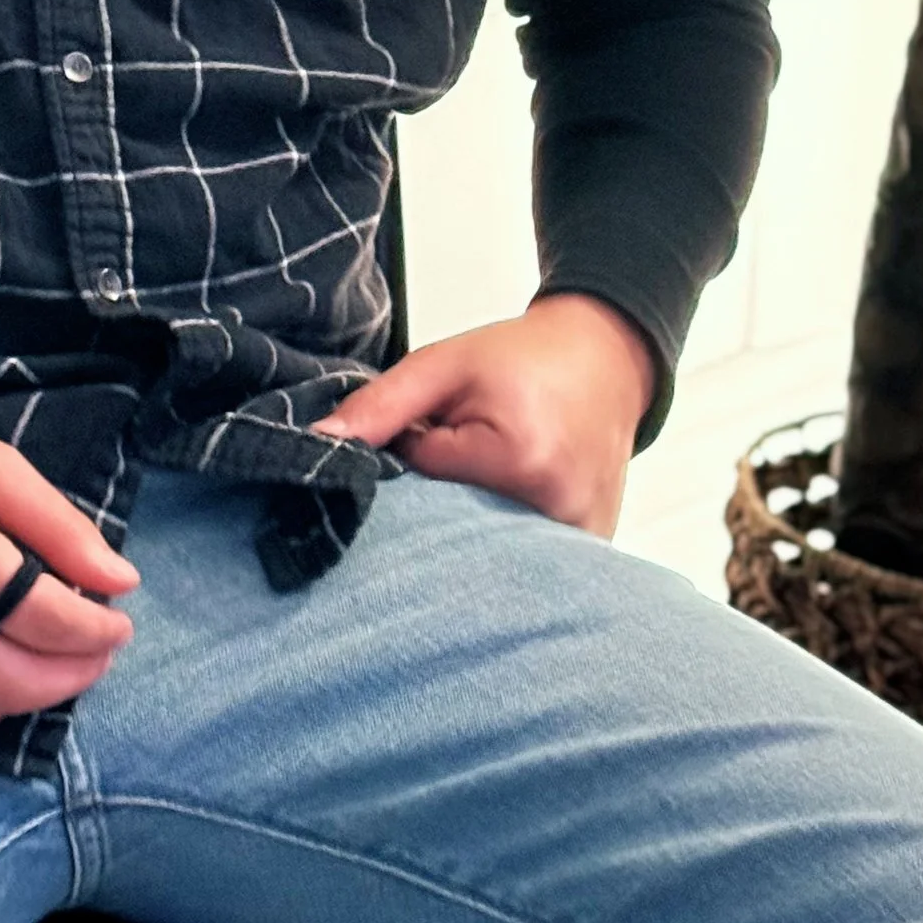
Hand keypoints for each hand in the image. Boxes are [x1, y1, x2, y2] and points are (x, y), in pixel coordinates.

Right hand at [0, 357, 138, 724]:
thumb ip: (59, 525)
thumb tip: (120, 579)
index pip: (49, 623)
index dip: (97, 630)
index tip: (121, 616)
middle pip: (17, 685)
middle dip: (74, 676)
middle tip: (103, 649)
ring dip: (34, 693)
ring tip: (64, 658)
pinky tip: (6, 656)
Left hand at [328, 294, 657, 535]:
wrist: (605, 359)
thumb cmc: (524, 359)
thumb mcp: (443, 365)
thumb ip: (379, 406)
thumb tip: (317, 443)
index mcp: (519, 459)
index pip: (422, 488)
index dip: (413, 458)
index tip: (430, 433)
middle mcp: (557, 509)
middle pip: (457, 536)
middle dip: (440, 507)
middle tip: (457, 459)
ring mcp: (583, 538)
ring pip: (491, 555)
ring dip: (474, 528)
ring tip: (489, 480)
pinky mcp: (592, 549)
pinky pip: (530, 563)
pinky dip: (509, 542)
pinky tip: (513, 505)